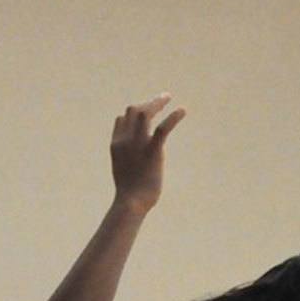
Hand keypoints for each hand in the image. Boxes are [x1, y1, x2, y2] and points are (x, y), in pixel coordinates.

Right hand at [110, 94, 186, 212]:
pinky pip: (162, 128)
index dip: (133, 114)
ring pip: (145, 113)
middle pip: (133, 111)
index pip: (121, 119)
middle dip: (147, 104)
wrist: (131, 203)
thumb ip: (128, 160)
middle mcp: (125, 140)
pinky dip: (173, 117)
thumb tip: (136, 162)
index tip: (146, 113)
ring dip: (157, 103)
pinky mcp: (153, 151)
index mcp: (116, 144)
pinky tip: (182, 111)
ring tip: (167, 97)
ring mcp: (138, 144)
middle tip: (161, 100)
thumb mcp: (124, 172)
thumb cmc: (130, 194)